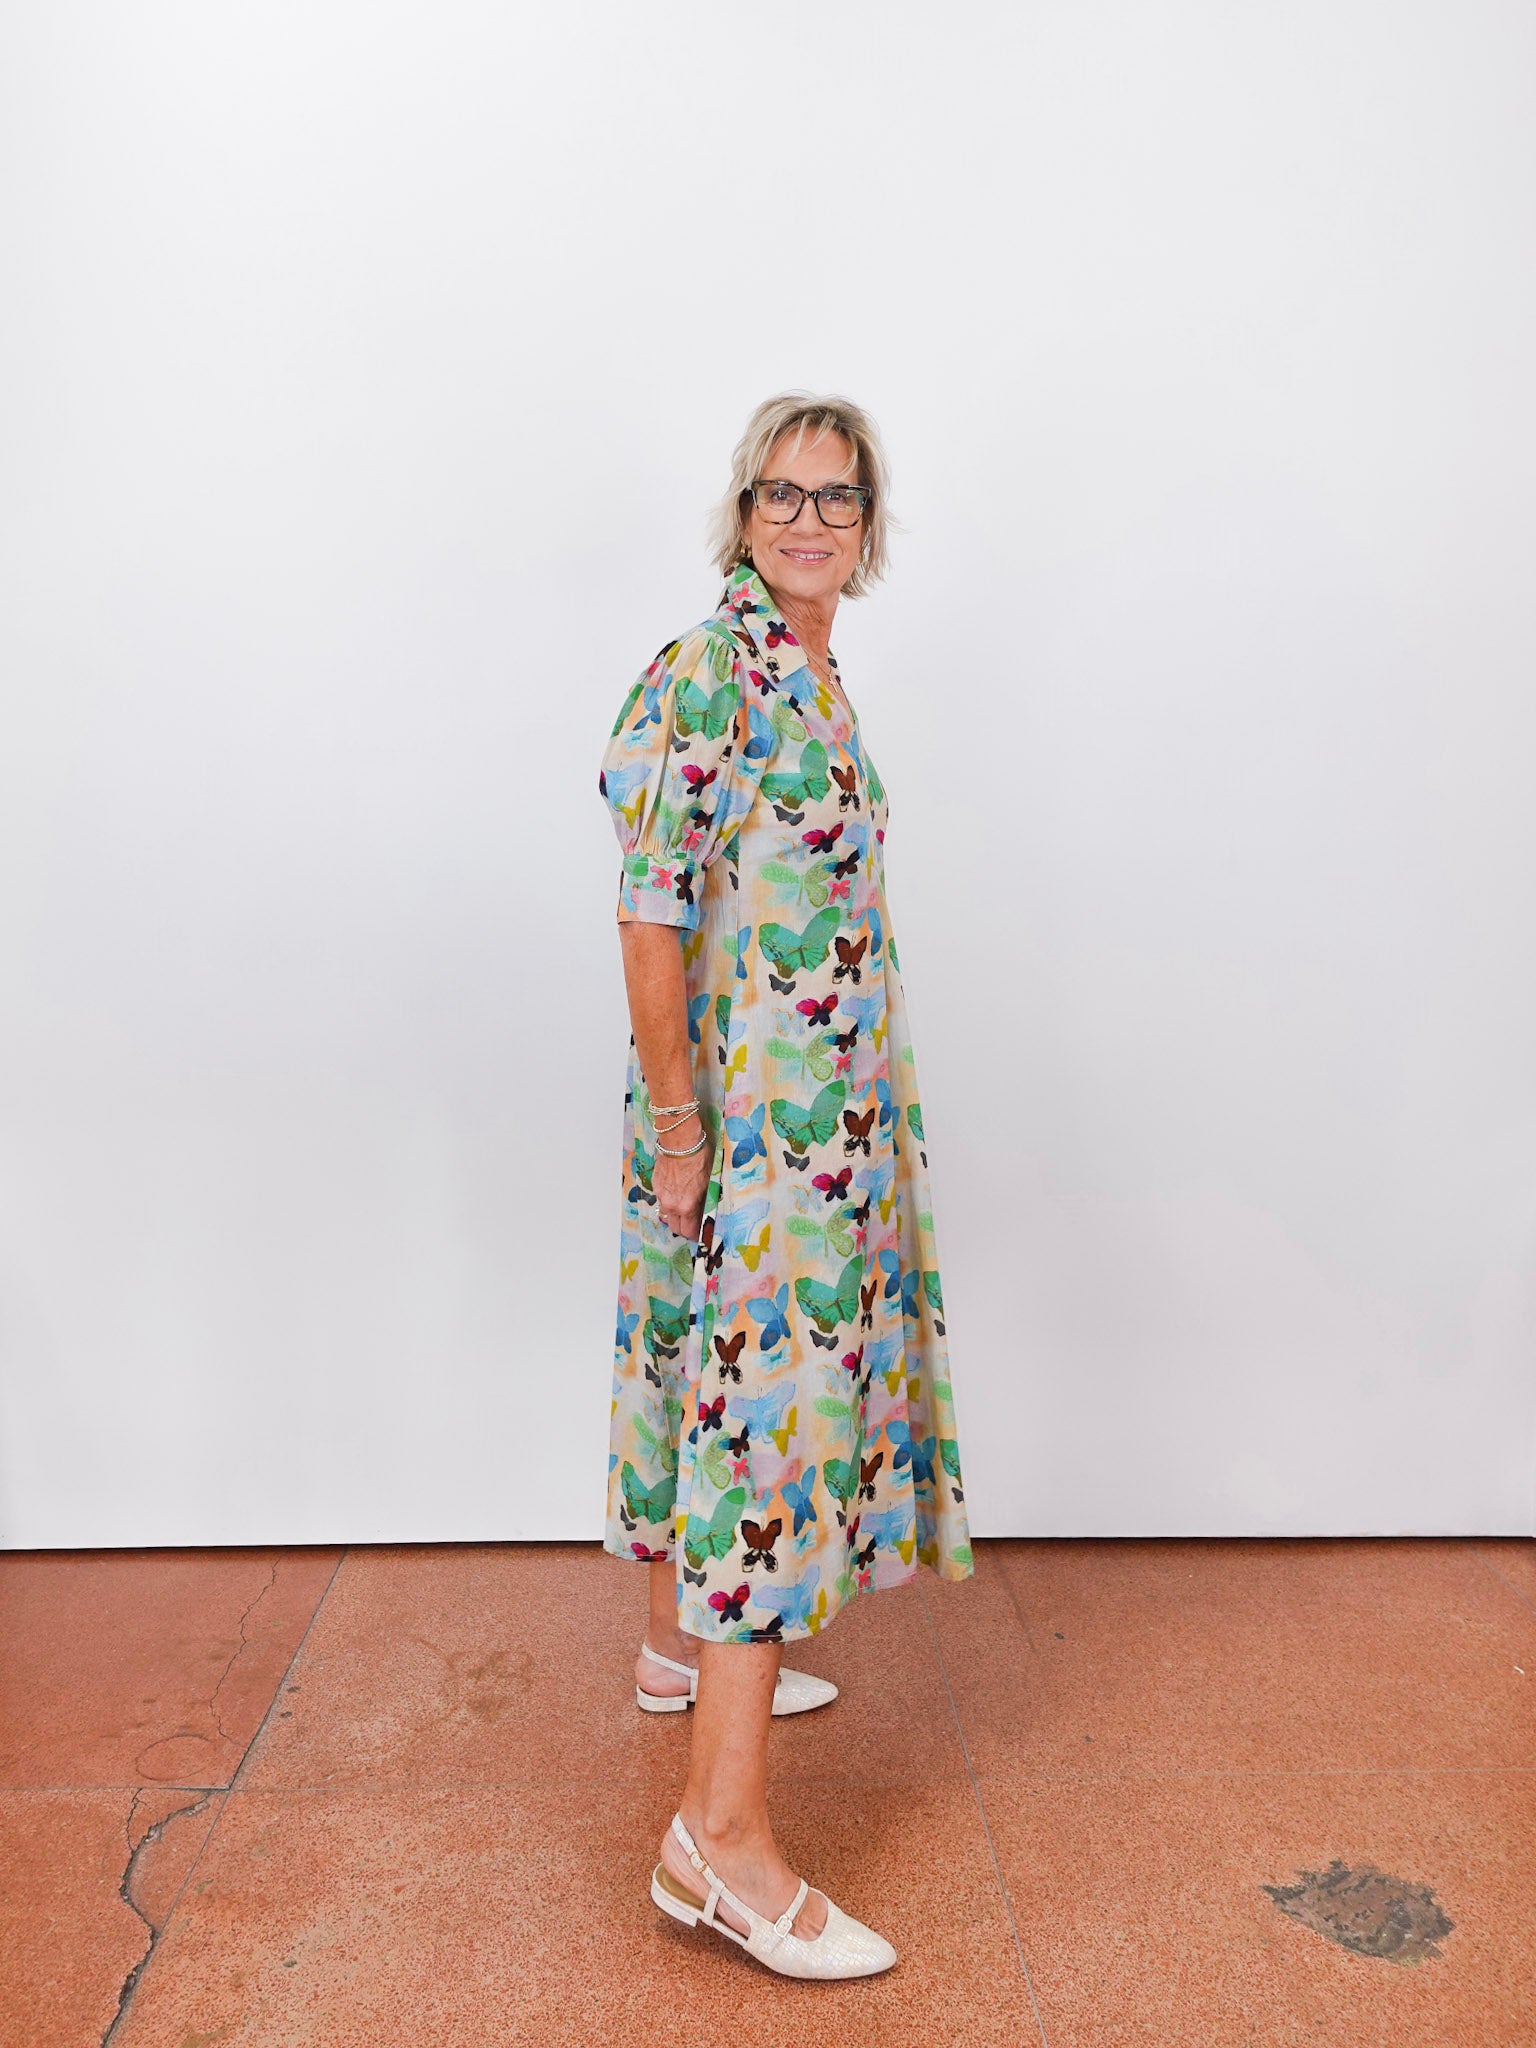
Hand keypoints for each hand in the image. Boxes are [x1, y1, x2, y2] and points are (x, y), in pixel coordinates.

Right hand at [653, 1112, 711, 1239]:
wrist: (679, 1141)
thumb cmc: (698, 1158)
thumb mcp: (709, 1181)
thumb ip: (705, 1200)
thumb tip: (706, 1210)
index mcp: (686, 1206)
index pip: (689, 1231)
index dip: (696, 1235)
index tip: (701, 1234)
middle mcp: (672, 1204)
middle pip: (676, 1228)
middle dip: (685, 1229)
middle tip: (693, 1225)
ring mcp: (662, 1195)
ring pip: (667, 1214)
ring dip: (675, 1216)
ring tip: (685, 1210)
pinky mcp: (656, 1185)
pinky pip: (662, 1200)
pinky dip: (669, 1202)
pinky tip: (677, 1193)